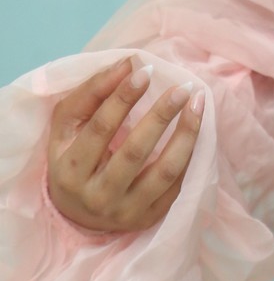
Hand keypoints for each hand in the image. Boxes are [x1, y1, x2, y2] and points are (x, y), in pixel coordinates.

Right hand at [46, 55, 204, 233]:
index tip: (147, 71)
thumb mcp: (68, 124)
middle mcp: (97, 195)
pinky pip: (177, 184)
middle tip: (182, 87)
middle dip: (161, 115)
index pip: (100, 129)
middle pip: (134, 152)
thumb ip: (93, 92)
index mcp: (70, 170)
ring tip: (198, 103)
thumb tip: (128, 63)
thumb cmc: (73, 155)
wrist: (76, 212)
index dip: (123, 97)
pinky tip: (195, 129)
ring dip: (186, 134)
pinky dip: (190, 153)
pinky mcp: (149, 217)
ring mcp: (126, 211)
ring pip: (164, 172)